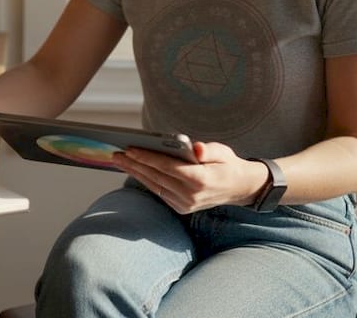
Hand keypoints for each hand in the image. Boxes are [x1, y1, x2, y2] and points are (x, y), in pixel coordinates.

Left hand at [112, 141, 267, 213]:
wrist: (239, 188)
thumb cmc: (228, 164)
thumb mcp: (223, 151)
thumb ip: (208, 150)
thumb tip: (195, 148)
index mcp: (200, 179)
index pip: (167, 167)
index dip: (147, 157)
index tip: (130, 149)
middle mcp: (191, 195)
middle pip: (156, 177)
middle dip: (135, 164)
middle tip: (116, 154)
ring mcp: (186, 204)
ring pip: (154, 186)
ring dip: (136, 173)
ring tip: (120, 161)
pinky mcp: (182, 208)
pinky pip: (159, 192)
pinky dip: (146, 181)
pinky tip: (135, 170)